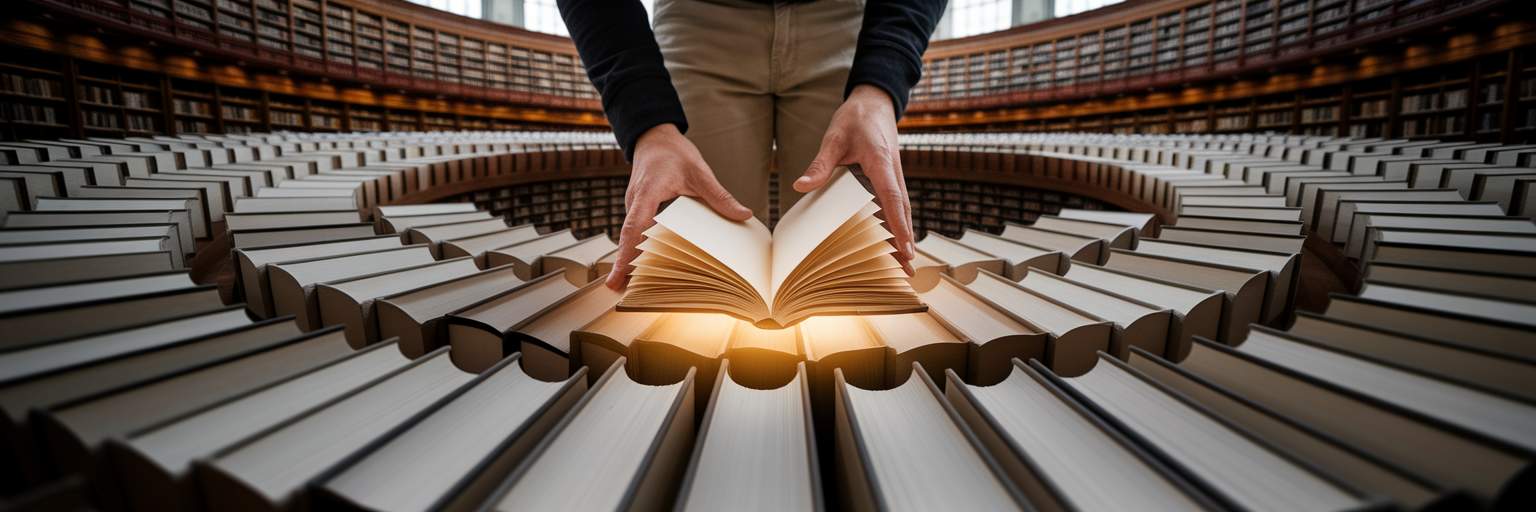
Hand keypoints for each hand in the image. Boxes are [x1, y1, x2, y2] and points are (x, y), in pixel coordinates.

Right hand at [607, 123, 753, 290]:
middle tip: (626, 294)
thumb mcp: (700, 172)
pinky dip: (641, 249)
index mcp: (647, 194)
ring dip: (634, 260)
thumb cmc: (674, 152)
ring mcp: (634, 207)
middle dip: (626, 267)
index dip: (626, 256)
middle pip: (629, 240)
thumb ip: (719, 196)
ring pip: (632, 238)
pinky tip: (652, 267)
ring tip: (637, 288)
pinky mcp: (638, 210)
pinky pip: (638, 233)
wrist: (654, 137)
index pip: (634, 229)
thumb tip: (743, 215)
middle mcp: (635, 203)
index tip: (617, 280)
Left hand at [796, 84, 914, 273]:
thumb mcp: (834, 137)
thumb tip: (801, 185)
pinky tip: (894, 242)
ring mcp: (894, 176)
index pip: (892, 199)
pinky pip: (896, 204)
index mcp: (881, 162)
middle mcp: (893, 172)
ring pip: (902, 210)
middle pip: (902, 211)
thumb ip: (820, 164)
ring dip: (904, 235)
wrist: (874, 101)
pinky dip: (897, 223)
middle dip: (906, 241)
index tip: (905, 249)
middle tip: (909, 270)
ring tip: (905, 265)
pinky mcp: (890, 178)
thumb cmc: (855, 117)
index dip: (898, 226)